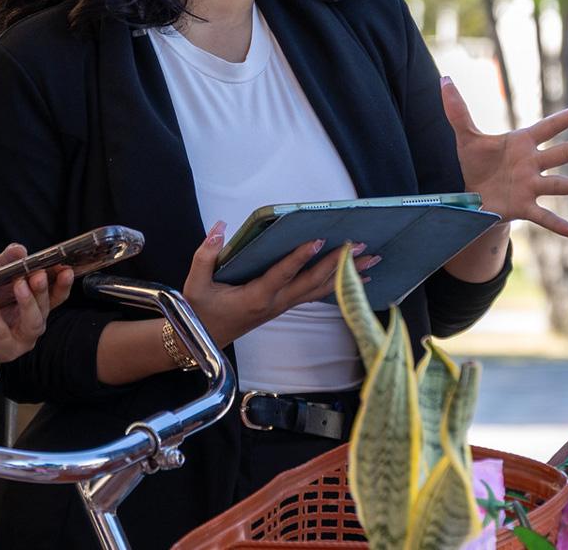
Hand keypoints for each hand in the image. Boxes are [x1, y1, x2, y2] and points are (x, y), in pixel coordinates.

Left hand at [0, 244, 74, 364]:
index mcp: (36, 305)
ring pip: (33, 323)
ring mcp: (21, 339)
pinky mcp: (4, 351)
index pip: (56, 295)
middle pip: (45, 307)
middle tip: (37, 275)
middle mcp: (33, 323)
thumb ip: (6, 263)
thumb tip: (19, 249)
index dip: (63, 283)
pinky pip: (3, 335)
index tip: (65, 269)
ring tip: (19, 285)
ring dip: (28, 303)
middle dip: (43, 290)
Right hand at [183, 223, 376, 348]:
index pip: (282, 274)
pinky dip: (338, 284)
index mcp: (256, 296)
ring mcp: (283, 306)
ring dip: (347, 275)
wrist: (205, 341)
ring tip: (371, 261)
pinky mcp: (285, 306)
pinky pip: (316, 294)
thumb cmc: (201, 311)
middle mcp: (276, 302)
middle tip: (360, 246)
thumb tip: (220, 227)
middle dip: (338, 264)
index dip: (300, 257)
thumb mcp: (196, 284)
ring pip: (321, 289)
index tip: (318, 240)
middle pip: (313, 282)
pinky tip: (356, 278)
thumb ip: (206, 254)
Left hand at [441, 78, 567, 240]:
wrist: (470, 197)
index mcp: (522, 143)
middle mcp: (532, 164)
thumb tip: (444, 79)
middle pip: (566, 152)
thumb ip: (457, 109)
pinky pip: (546, 217)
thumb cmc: (475, 164)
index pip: (552, 125)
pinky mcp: (523, 207)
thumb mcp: (465, 136)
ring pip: (561, 185)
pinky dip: (562, 227)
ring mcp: (531, 186)